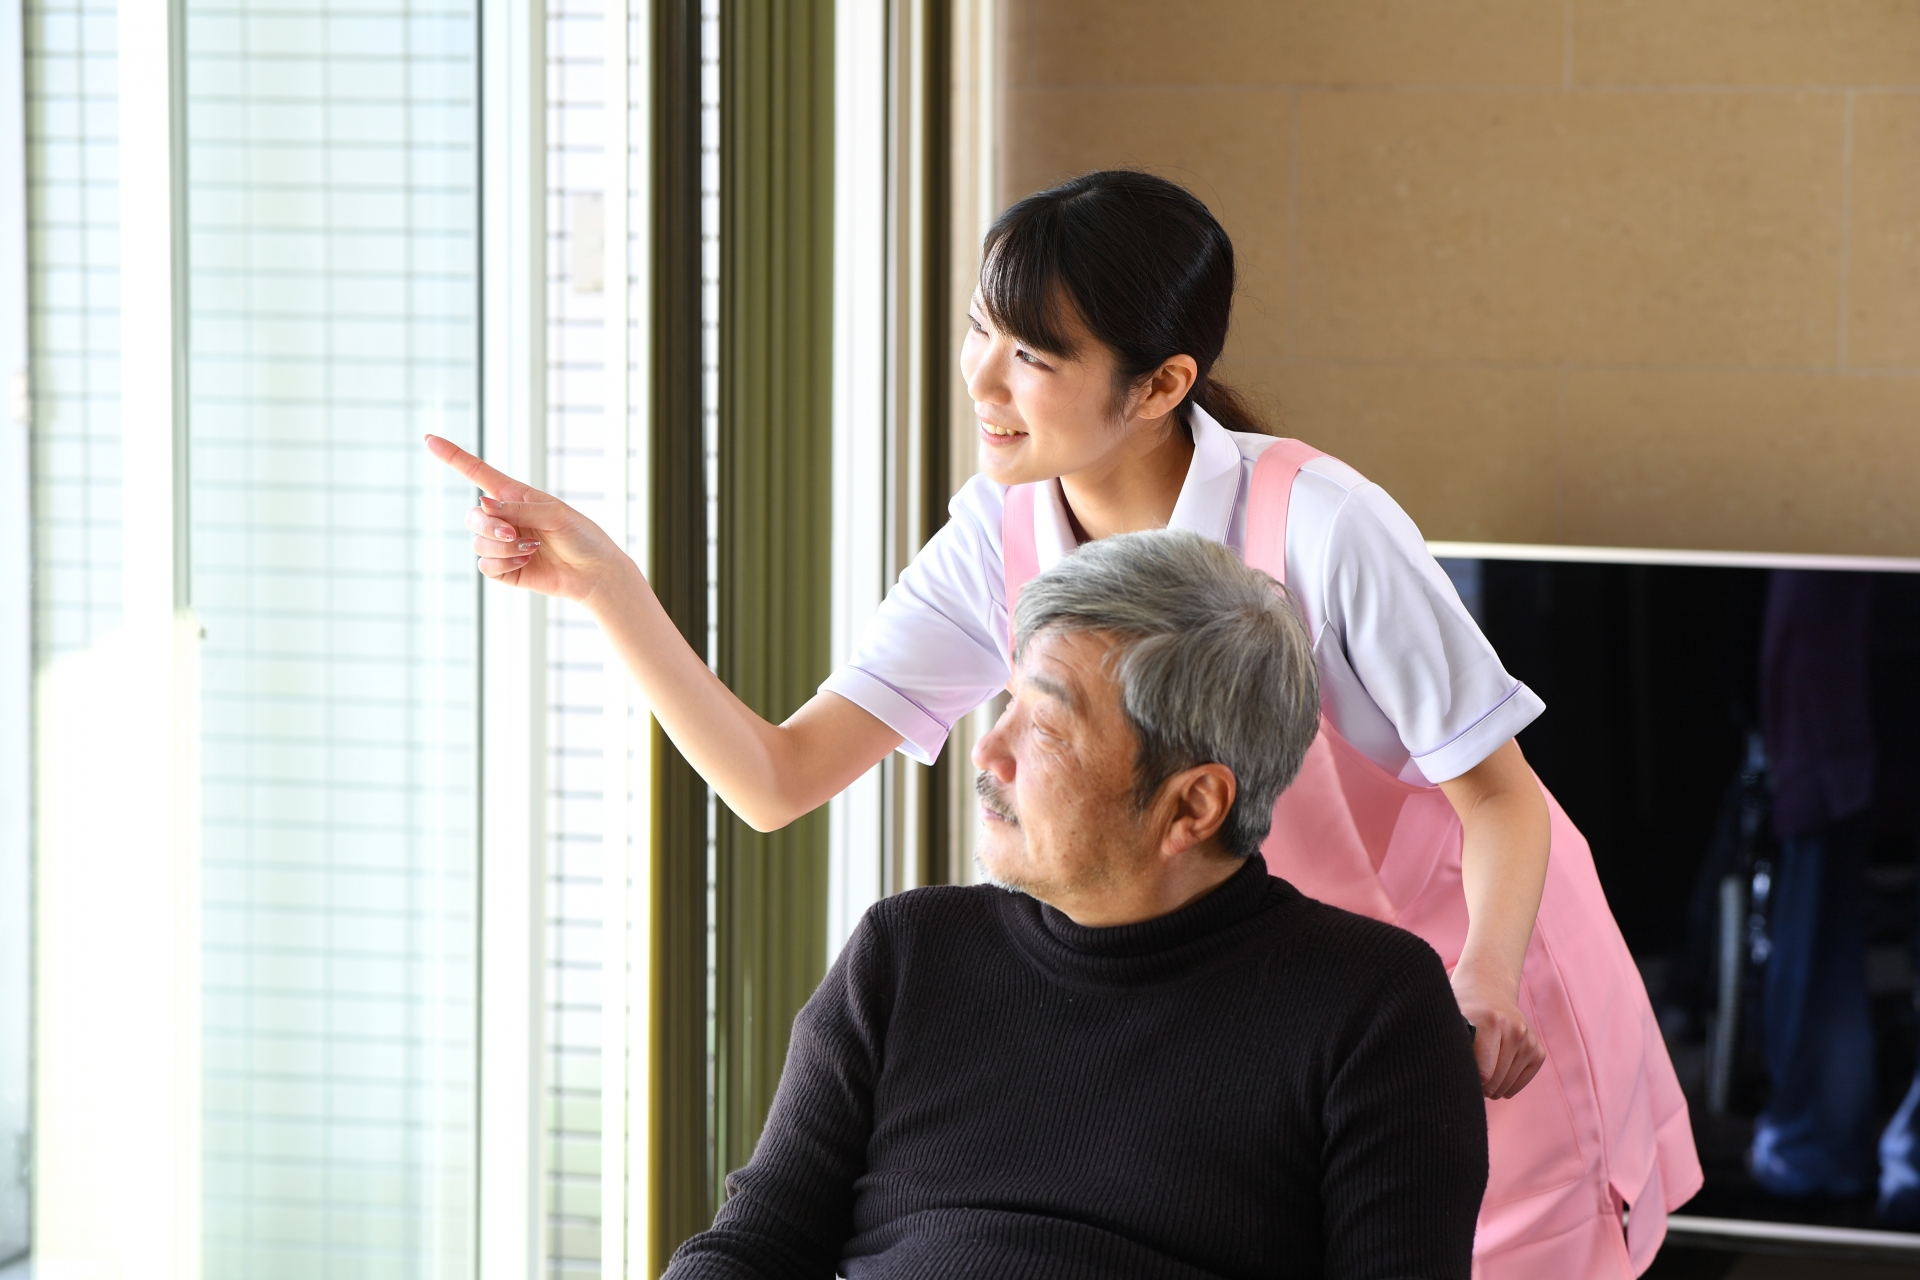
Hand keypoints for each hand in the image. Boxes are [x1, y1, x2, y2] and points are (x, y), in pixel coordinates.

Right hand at [425, 434, 630, 605]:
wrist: (595, 572)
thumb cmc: (581, 536)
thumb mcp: (556, 514)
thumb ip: (520, 508)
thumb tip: (483, 505)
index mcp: (514, 496)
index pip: (477, 472)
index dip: (453, 456)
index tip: (429, 439)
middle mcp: (504, 519)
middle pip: (472, 516)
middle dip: (489, 526)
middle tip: (514, 534)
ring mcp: (502, 545)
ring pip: (478, 543)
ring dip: (502, 548)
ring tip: (531, 549)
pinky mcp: (505, 569)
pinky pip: (486, 566)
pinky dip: (504, 564)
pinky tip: (527, 562)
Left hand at [1452, 968, 1543, 1099]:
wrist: (1488, 990)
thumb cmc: (1462, 1011)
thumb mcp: (1451, 1021)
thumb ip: (1449, 1045)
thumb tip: (1443, 1078)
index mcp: (1491, 1021)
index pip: (1483, 1072)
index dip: (1468, 1080)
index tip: (1458, 1075)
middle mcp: (1515, 1029)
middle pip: (1495, 1081)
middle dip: (1479, 1086)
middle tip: (1467, 1079)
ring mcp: (1528, 1040)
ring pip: (1507, 1084)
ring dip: (1493, 1088)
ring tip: (1479, 1077)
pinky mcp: (1537, 1050)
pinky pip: (1522, 1081)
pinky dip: (1508, 1086)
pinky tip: (1496, 1078)